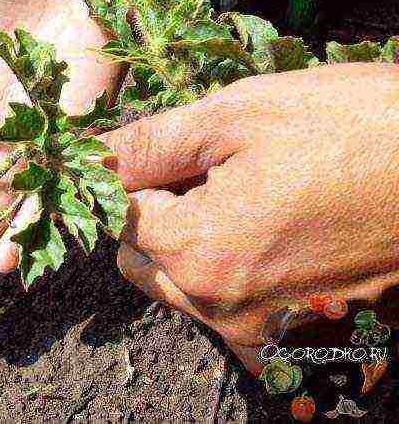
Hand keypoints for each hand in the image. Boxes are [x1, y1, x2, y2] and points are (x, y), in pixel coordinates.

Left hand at [102, 63, 398, 372]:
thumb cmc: (360, 128)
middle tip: (209, 171)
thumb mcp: (239, 114)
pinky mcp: (303, 338)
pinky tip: (272, 235)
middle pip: (144, 260)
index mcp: (199, 251)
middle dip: (156, 214)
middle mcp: (224, 307)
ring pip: (182, 289)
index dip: (137, 176)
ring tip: (248, 197)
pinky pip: (231, 312)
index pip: (119, 217)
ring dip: (189, 245)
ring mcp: (266, 331)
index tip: (173, 153)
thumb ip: (150, 143)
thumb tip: (93, 157)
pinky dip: (230, 275)